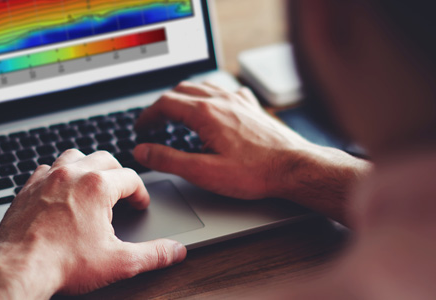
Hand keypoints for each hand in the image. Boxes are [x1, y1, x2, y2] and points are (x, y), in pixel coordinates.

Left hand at [0, 150, 186, 299]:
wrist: (19, 269)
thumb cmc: (63, 264)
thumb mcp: (118, 262)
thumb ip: (153, 254)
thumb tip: (175, 251)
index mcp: (97, 186)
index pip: (130, 178)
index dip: (140, 193)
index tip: (140, 206)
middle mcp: (72, 174)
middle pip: (104, 159)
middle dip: (118, 174)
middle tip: (122, 193)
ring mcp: (46, 178)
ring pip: (74, 156)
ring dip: (87, 166)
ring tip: (93, 184)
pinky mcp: (27, 188)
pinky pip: (46, 169)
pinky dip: (58, 175)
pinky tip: (61, 191)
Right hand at [134, 82, 367, 221]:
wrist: (294, 167)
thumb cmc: (254, 173)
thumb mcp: (203, 172)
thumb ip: (169, 160)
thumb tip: (143, 150)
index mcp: (205, 113)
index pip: (165, 104)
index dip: (147, 116)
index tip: (140, 128)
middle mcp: (221, 100)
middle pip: (181, 91)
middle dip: (163, 105)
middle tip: (154, 123)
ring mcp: (239, 100)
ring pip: (203, 87)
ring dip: (184, 97)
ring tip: (176, 113)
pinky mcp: (252, 106)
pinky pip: (226, 90)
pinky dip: (210, 96)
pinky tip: (214, 107)